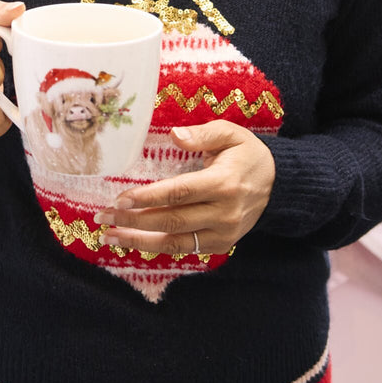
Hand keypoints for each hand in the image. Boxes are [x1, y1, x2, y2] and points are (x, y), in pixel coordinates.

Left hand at [94, 121, 275, 255]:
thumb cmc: (247, 154)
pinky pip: (185, 249)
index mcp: (223, 183)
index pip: (179, 193)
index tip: (120, 199)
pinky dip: (157, 248)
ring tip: (108, 236)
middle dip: (133, 221)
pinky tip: (133, 241)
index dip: (148, 198)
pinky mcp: (220, 244)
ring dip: (138, 241)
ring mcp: (223, 233)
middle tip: (103, 216)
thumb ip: (203, 134)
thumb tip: (175, 136)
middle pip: (171, 221)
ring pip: (175, 242)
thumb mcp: (230, 133)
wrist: (278, 184)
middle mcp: (223, 213)